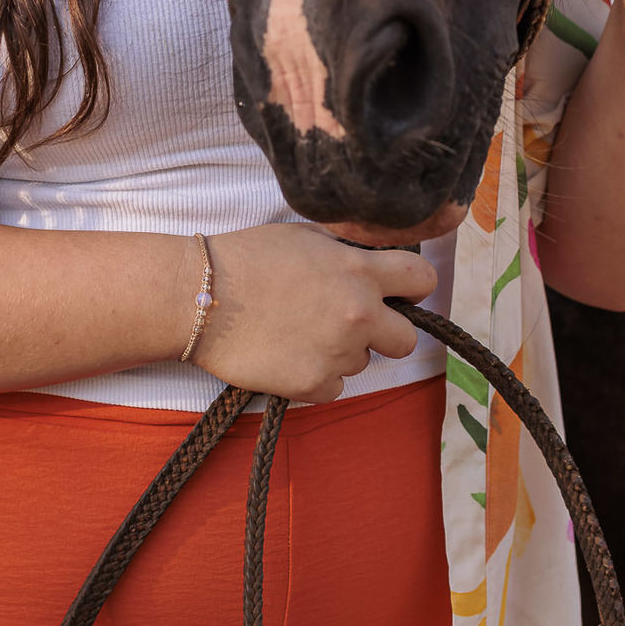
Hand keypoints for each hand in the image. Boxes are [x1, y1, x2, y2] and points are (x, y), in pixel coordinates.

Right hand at [190, 221, 436, 403]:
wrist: (200, 297)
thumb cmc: (248, 258)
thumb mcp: (308, 238)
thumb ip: (348, 253)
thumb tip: (374, 261)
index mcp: (360, 270)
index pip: (423, 279)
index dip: (414, 287)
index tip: (401, 293)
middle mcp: (358, 313)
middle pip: (406, 340)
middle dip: (386, 334)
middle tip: (353, 325)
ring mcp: (338, 352)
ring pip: (363, 363)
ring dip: (342, 353)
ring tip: (300, 333)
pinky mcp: (313, 384)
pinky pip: (334, 387)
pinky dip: (317, 377)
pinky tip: (289, 355)